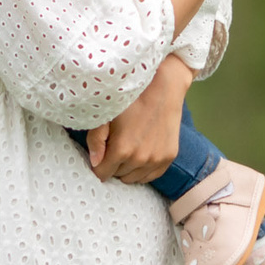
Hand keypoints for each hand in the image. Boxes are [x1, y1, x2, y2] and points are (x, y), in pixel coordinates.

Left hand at [90, 56, 192, 185]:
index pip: (102, 173)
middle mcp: (141, 159)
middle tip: (114, 145)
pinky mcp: (169, 157)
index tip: (100, 153)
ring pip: (134, 178)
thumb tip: (95, 162)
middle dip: (113, 164)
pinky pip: (151, 176)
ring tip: (128, 147)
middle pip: (118, 176)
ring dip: (128, 168)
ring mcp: (157, 159)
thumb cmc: (131, 97)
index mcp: (122, 149)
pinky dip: (143, 169)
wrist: (164, 86)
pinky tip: (141, 152)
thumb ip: (96, 139)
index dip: (98, 164)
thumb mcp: (107, 113)